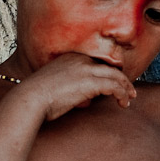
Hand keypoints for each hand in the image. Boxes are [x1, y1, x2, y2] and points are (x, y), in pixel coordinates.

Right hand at [15, 53, 136, 120]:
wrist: (29, 98)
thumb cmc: (36, 98)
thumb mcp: (55, 86)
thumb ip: (72, 87)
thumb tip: (85, 100)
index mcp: (71, 57)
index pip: (97, 62)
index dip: (109, 72)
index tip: (115, 83)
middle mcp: (80, 59)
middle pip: (109, 66)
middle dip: (122, 79)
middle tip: (130, 91)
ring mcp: (86, 69)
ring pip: (115, 76)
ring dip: (125, 88)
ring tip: (129, 99)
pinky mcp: (90, 82)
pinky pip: (114, 86)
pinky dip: (122, 94)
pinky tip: (123, 103)